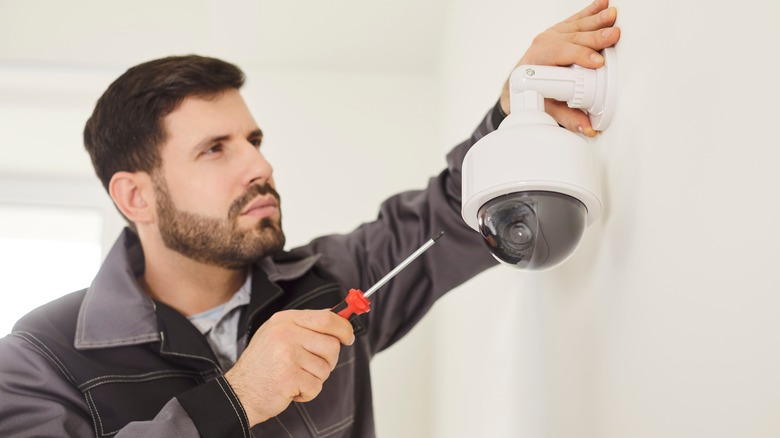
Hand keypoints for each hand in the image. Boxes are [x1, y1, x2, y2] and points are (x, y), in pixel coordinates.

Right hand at [224, 309, 354, 425]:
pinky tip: (291, 389)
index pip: (327, 318)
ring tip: (295, 377)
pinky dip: (307, 392)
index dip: (344, 328)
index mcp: (285, 320)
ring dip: (315, 378)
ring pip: (326, 368)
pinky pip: (316, 386)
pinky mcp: (289, 376)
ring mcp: (287, 354)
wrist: (239, 392)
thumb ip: (306, 325)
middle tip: (312, 366)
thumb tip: (337, 316)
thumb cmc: (263, 364)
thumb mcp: (278, 334)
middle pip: (332, 344)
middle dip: (329, 360)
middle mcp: (286, 333)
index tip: (348, 337)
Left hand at [499, 0, 620, 136]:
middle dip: (593, 37)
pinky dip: (590, 12)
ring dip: (596, 21)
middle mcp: (542, 46)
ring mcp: (550, 37)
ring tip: (613, 17)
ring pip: (575, 27)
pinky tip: (603, 5)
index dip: (580, 57)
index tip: (597, 62)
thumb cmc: (529, 95)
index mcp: (536, 63)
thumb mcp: (546, 109)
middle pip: (571, 39)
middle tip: (612, 36)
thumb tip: (588, 127)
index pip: (559, 56)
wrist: (515, 86)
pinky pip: (576, 20)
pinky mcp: (558, 32)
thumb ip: (567, 118)